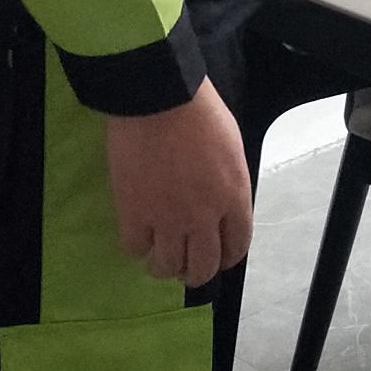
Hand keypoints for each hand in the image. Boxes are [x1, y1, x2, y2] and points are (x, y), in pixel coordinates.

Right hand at [104, 79, 252, 288]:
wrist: (159, 97)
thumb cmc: (199, 111)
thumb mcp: (231, 149)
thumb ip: (228, 183)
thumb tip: (218, 203)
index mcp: (234, 198)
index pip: (236, 246)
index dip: (226, 257)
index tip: (217, 256)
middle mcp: (204, 216)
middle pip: (203, 266)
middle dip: (196, 273)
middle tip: (186, 267)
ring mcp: (167, 218)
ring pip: (168, 266)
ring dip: (164, 267)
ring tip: (158, 257)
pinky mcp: (134, 213)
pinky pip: (135, 249)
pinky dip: (137, 248)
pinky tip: (137, 236)